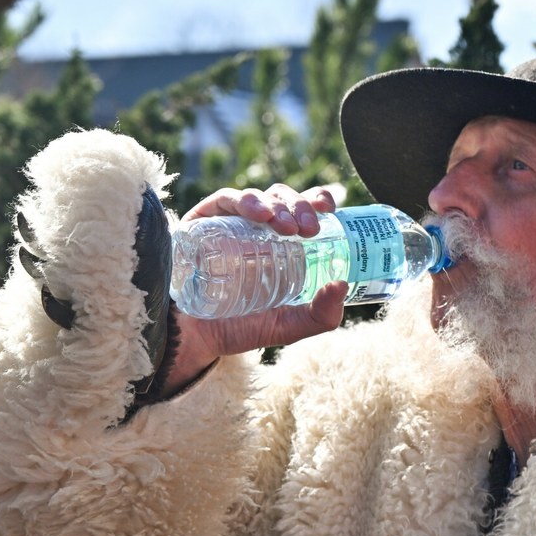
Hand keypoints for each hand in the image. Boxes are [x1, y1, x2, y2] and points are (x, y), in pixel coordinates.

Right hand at [161, 184, 348, 396]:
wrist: (193, 339)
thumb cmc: (239, 328)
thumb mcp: (287, 326)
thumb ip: (320, 316)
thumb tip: (343, 285)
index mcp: (283, 244)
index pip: (305, 210)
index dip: (318, 200)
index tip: (330, 208)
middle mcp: (258, 228)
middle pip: (285, 199)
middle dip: (301, 206)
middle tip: (310, 229)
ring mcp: (231, 222)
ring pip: (260, 196)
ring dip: (278, 204)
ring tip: (287, 227)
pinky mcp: (203, 220)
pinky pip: (226, 199)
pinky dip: (245, 201)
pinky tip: (260, 215)